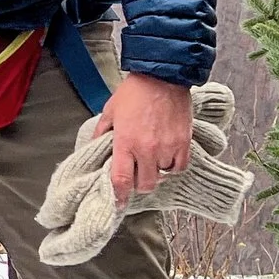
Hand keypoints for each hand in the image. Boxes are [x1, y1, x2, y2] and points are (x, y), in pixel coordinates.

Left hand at [85, 72, 191, 201]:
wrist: (162, 76)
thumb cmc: (134, 92)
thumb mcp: (110, 111)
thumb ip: (101, 133)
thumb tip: (94, 148)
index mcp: (125, 142)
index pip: (121, 180)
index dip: (119, 196)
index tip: (118, 203)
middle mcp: (147, 149)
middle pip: (144, 184)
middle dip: (139, 184)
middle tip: (136, 175)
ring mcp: (167, 147)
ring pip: (162, 176)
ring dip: (156, 172)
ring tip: (151, 159)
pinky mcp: (184, 142)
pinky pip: (179, 167)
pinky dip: (173, 166)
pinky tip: (167, 157)